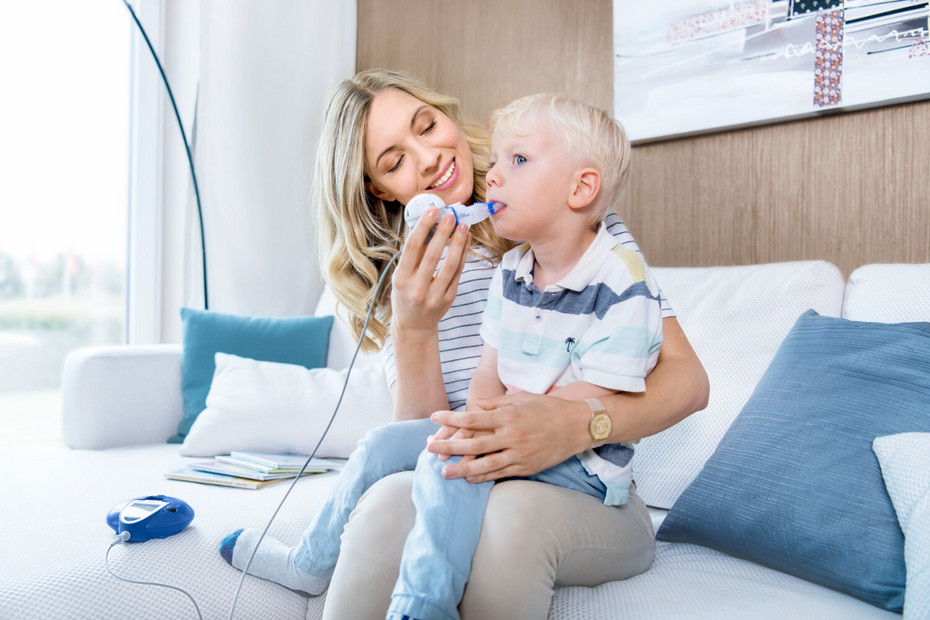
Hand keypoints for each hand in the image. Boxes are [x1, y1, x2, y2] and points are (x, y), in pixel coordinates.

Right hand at [390, 208, 470, 334]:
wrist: (414, 326)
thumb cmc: (405, 295)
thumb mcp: (401, 277)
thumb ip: (413, 256)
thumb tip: (428, 225)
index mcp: (401, 279)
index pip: (412, 248)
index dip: (423, 227)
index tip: (432, 211)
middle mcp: (416, 288)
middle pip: (432, 255)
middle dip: (443, 232)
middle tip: (451, 215)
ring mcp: (434, 295)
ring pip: (449, 265)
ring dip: (458, 243)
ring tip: (462, 226)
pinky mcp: (448, 298)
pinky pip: (458, 273)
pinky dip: (463, 255)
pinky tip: (466, 241)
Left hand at [427, 392, 590, 481]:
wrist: (578, 425)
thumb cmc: (548, 408)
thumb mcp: (522, 398)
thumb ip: (497, 404)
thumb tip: (475, 406)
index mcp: (509, 416)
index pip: (472, 419)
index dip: (451, 419)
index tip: (434, 417)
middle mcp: (512, 436)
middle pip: (474, 444)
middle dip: (449, 446)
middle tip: (429, 448)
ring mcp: (520, 454)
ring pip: (485, 465)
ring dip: (462, 469)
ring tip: (444, 473)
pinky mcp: (527, 467)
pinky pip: (501, 474)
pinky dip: (483, 477)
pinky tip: (469, 479)